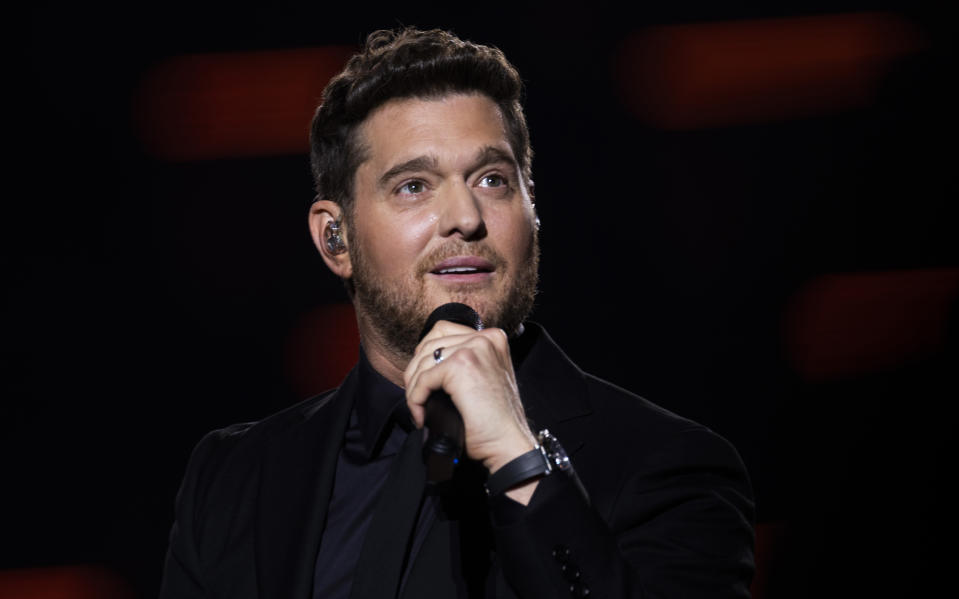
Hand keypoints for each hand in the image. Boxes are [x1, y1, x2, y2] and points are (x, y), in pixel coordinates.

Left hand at [404, 321, 536, 478]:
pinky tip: (422, 415)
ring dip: (414, 389)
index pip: (442, 331)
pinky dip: (416, 400)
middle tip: (417, 398)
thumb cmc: (494, 422)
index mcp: (492, 339)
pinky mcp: (462, 365)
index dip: (426, 357)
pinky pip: (423, 379)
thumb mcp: (482, 380)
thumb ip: (461, 363)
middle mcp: (485, 338)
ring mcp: (474, 348)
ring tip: (420, 410)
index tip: (423, 381)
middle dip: (416, 373)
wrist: (508, 443)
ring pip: (422, 362)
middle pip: (428, 344)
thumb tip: (422, 364)